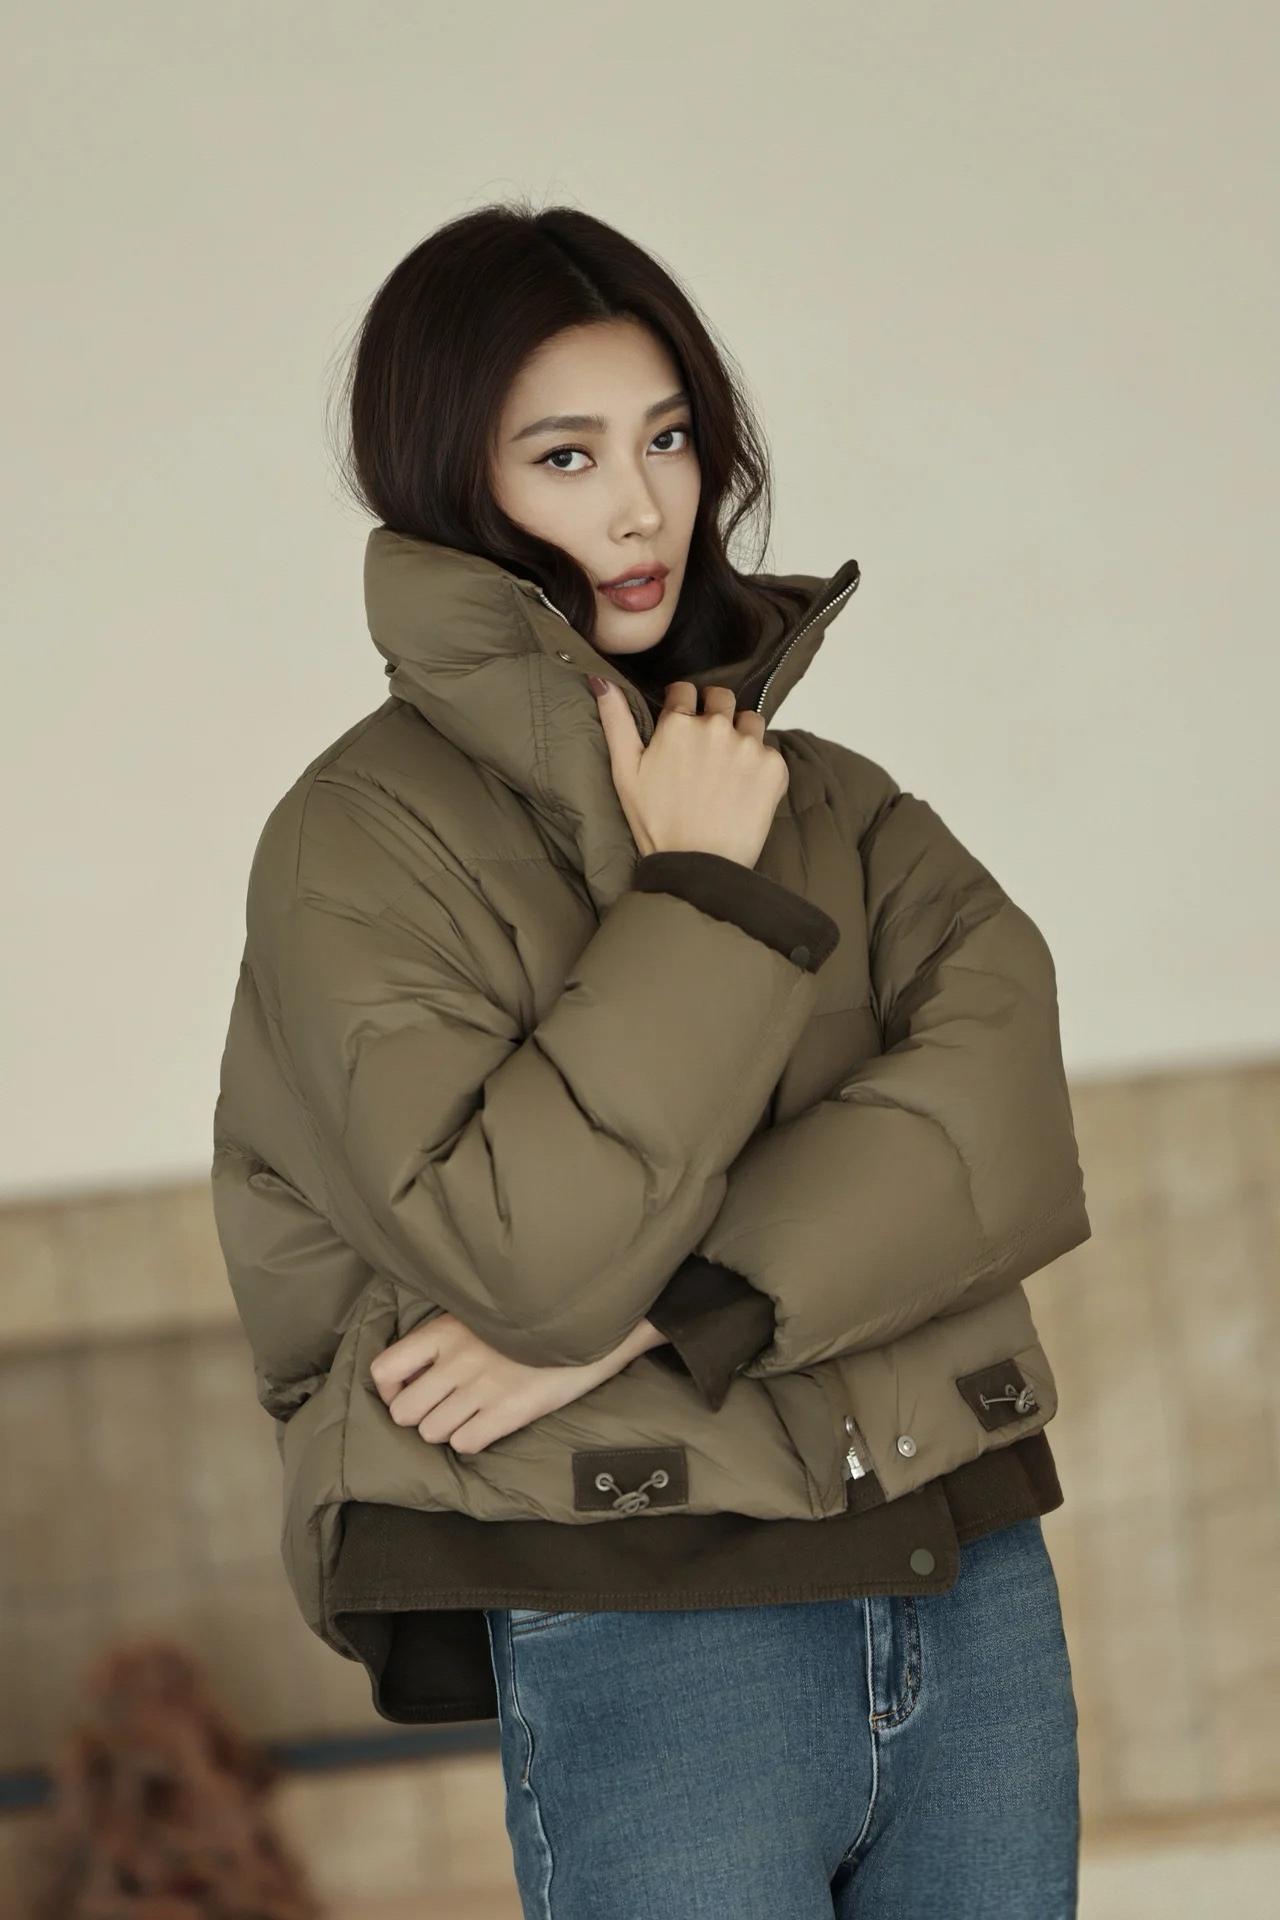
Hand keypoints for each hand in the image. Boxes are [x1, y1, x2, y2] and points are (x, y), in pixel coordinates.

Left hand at [368, 1311, 667, 1454]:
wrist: (586, 1323)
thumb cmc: (528, 1318)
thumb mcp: (478, 1313)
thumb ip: (445, 1338)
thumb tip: (413, 1368)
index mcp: (444, 1330)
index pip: (383, 1369)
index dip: (390, 1389)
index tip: (410, 1389)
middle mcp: (456, 1359)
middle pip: (403, 1412)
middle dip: (420, 1415)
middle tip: (442, 1407)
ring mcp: (482, 1387)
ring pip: (430, 1433)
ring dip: (446, 1429)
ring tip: (469, 1415)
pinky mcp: (508, 1411)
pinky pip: (464, 1444)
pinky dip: (472, 1440)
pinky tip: (488, 1424)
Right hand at [590, 677, 788, 865]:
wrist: (697, 866)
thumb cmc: (656, 822)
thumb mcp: (625, 771)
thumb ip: (616, 720)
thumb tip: (601, 679)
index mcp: (678, 724)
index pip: (684, 691)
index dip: (682, 706)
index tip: (682, 724)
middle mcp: (716, 726)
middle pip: (722, 698)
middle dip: (714, 712)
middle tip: (706, 748)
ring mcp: (748, 745)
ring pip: (750, 721)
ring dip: (741, 735)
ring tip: (728, 768)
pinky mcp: (773, 767)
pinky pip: (769, 751)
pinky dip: (760, 765)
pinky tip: (744, 789)